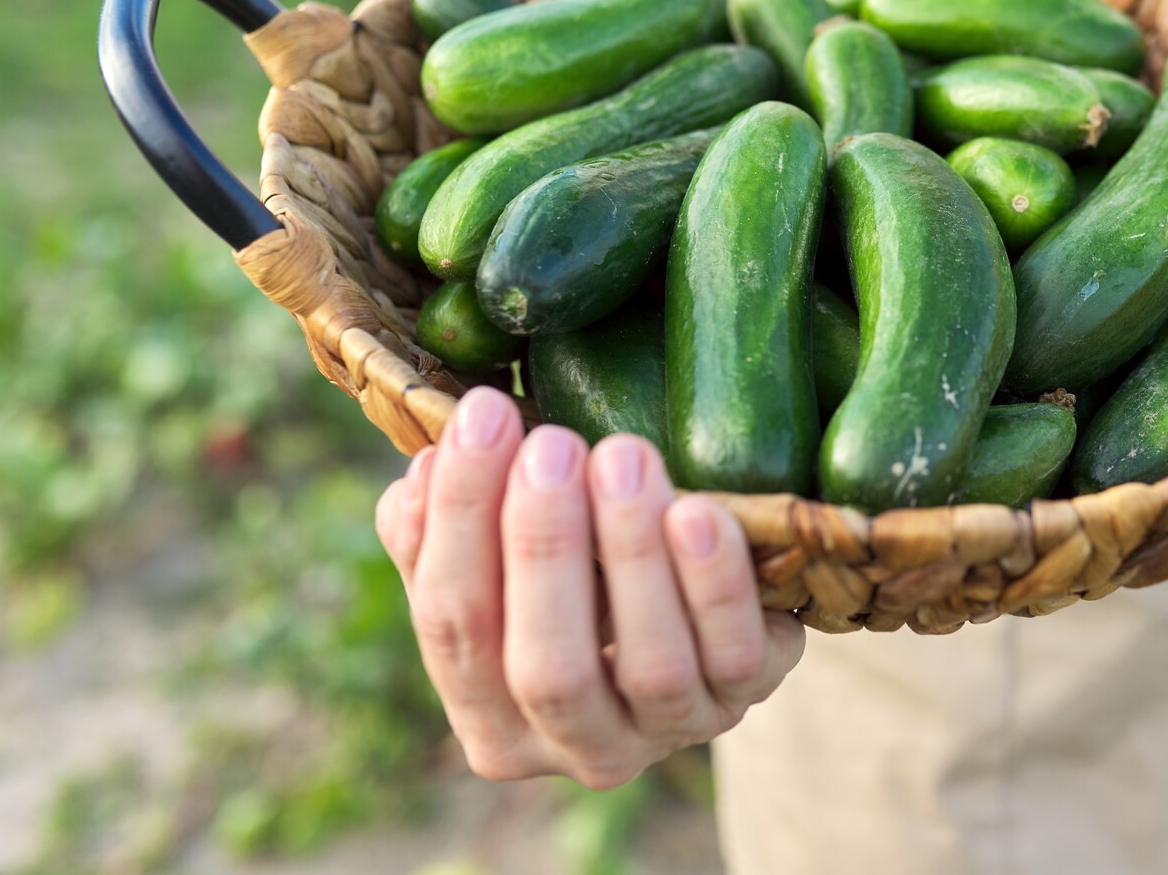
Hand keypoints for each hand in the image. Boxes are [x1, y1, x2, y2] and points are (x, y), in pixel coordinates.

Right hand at [375, 386, 803, 788]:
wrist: (704, 607)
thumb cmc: (580, 575)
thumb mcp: (505, 559)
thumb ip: (446, 529)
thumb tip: (422, 474)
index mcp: (492, 722)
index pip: (453, 628)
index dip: (458, 521)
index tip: (480, 418)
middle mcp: (577, 749)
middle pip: (544, 667)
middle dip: (543, 547)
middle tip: (552, 445)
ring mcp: (668, 731)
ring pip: (648, 665)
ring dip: (631, 553)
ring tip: (624, 455)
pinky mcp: (745, 697)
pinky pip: (734, 651)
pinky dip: (715, 582)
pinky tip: (698, 510)